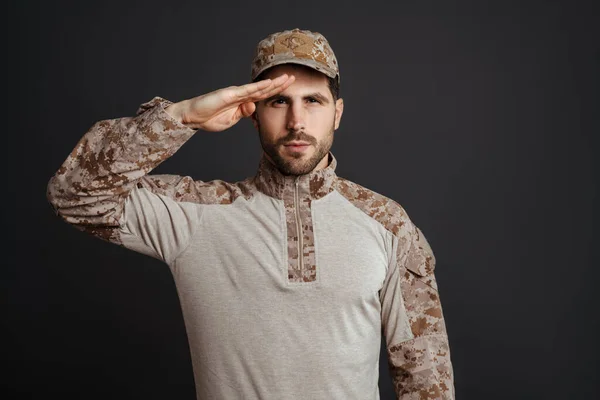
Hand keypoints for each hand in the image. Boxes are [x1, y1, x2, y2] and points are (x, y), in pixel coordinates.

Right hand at [167, 74, 294, 130]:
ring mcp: (236, 93)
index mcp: (242, 102)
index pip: (262, 96)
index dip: (275, 92)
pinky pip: (247, 91)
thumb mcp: (231, 120)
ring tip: (287, 78)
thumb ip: (243, 114)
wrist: (192, 116)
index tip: (287, 89)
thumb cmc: (209, 118)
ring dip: (274, 83)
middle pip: (264, 89)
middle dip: (279, 84)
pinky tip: (269, 83)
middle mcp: (241, 95)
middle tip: (293, 78)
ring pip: (258, 87)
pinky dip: (259, 87)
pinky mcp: (230, 94)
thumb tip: (253, 107)